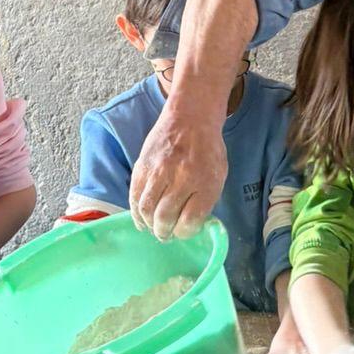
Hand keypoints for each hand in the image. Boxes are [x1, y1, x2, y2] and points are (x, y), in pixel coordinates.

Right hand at [129, 103, 227, 240]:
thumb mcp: (218, 175)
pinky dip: (136, 212)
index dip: (185, 233)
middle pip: (165, 218)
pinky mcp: (142, 166)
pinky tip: (142, 219)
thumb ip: (206, 201)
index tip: (183, 232)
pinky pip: (134, 196)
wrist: (191, 118)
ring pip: (147, 210)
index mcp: (205, 182)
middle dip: (165, 233)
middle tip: (166, 235)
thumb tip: (189, 225)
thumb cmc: (208, 150)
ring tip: (154, 228)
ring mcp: (159, 171)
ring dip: (149, 225)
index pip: (190, 221)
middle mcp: (181, 178)